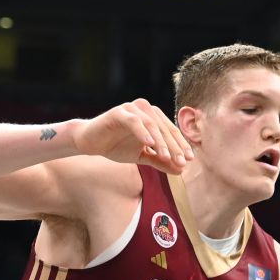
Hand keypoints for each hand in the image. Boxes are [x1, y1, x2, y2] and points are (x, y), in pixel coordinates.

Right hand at [72, 100, 193, 172]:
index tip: (189, 160)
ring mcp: (131, 108)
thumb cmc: (116, 146)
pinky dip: (143, 132)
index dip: (181, 145)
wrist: (90, 142)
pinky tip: (149, 145)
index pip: (170, 131)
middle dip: (174, 146)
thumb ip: (161, 161)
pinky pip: (134, 121)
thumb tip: (181, 171)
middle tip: (182, 161)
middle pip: (164, 128)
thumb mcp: (142, 157)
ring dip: (160, 142)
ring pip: (152, 125)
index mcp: (152, 117)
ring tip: (167, 157)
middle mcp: (144, 109)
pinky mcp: (118, 112)